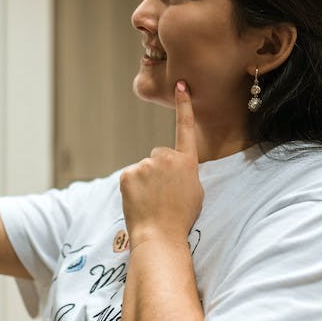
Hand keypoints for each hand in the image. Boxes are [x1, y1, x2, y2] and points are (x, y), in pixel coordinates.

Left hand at [120, 80, 203, 249]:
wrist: (160, 236)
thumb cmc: (181, 218)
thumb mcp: (195, 190)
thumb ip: (185, 171)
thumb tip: (176, 166)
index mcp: (187, 162)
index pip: (185, 128)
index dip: (184, 106)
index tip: (181, 85)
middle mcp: (166, 157)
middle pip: (159, 156)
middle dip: (158, 171)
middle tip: (163, 195)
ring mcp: (145, 165)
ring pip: (144, 169)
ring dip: (145, 182)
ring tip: (152, 202)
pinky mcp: (127, 173)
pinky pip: (130, 177)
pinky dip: (132, 188)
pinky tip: (139, 202)